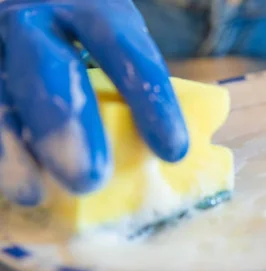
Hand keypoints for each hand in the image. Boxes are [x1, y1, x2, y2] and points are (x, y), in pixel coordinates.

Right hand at [0, 0, 187, 205]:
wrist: (34, 15)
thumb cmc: (90, 40)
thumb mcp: (113, 39)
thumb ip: (139, 81)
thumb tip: (183, 149)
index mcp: (92, 9)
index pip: (125, 50)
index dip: (150, 99)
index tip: (173, 151)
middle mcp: (38, 19)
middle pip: (50, 66)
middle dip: (67, 123)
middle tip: (89, 178)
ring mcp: (0, 43)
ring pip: (0, 92)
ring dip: (13, 144)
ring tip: (33, 192)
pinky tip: (19, 185)